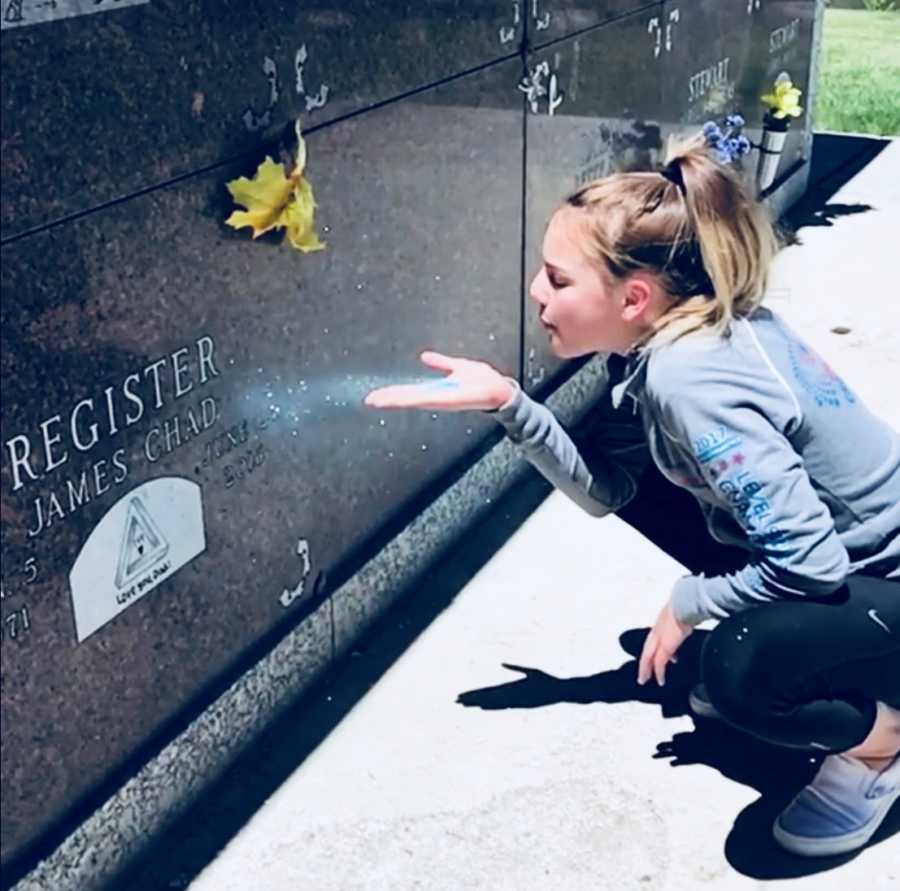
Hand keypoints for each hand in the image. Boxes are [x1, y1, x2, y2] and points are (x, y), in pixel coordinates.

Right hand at [364, 351, 514, 412]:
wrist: (501, 391)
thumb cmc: (484, 382)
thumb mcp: (459, 367)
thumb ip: (441, 362)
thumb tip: (425, 357)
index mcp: (437, 390)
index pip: (411, 392)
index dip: (393, 393)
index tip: (375, 396)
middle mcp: (437, 397)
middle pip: (408, 397)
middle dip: (389, 398)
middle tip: (370, 400)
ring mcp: (443, 399)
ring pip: (414, 399)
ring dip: (395, 399)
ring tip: (377, 400)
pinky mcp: (449, 399)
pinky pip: (428, 398)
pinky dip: (413, 398)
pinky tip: (401, 398)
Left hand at [638, 600, 692, 686]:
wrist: (685, 605)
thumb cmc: (687, 606)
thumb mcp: (683, 613)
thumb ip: (684, 618)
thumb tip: (693, 619)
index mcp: (661, 622)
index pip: (654, 638)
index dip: (653, 648)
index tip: (654, 656)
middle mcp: (657, 631)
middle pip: (646, 650)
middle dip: (644, 662)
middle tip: (642, 674)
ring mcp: (659, 639)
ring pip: (648, 657)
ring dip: (647, 669)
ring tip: (645, 679)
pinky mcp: (664, 647)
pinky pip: (659, 663)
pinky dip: (659, 672)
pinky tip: (660, 680)